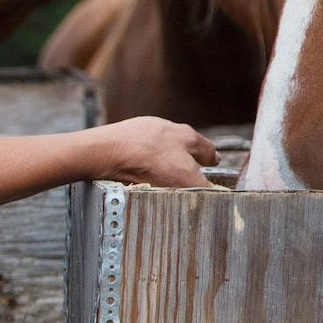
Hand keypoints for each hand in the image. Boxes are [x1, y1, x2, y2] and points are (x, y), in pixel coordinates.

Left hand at [91, 116, 218, 187]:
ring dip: (166, 155)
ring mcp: (146, 129)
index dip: (212, 158)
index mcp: (187, 136)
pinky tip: (138, 169)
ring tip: (162, 171)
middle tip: (192, 163)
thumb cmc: (149, 163)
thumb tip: (213, 195)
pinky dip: (143, 157)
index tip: (214, 161)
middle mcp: (169, 128)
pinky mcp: (126, 135)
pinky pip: (141, 148)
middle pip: (185, 142)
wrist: (108, 151)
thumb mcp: (184, 179)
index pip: (207, 149)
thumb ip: (202, 187)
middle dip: (190, 154)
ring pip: (162, 144)